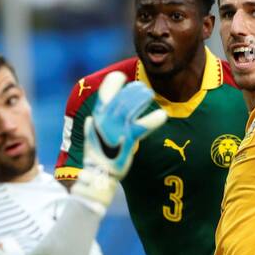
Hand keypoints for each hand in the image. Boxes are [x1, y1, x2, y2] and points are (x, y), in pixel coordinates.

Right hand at [71, 70, 165, 209]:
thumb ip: (94, 126)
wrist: (99, 177)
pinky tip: (163, 116)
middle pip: (122, 98)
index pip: (104, 92)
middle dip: (133, 91)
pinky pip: (141, 127)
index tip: (122, 77)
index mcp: (96, 117)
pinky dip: (153, 120)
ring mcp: (115, 130)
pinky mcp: (127, 141)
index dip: (114, 82)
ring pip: (130, 107)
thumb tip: (92, 118)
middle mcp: (104, 121)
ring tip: (150, 95)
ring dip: (141, 99)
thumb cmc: (98, 158)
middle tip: (143, 90)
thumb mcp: (92, 138)